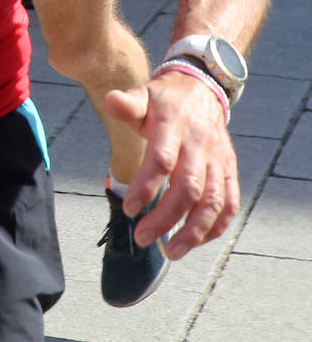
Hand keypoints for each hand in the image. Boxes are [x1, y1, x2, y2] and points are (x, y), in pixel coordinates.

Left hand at [105, 69, 238, 258]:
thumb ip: (127, 103)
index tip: (129, 208)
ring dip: (194, 231)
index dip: (146, 185)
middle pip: (188, 187)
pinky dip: (215, 227)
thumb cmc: (164, 99)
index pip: (162, 159)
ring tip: (170, 253)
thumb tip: (111, 100)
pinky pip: (230, 204)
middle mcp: (200, 144)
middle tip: (142, 237)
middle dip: (166, 217)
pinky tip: (195, 242)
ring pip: (213, 201)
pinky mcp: (229, 170)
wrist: (202, 89)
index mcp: (174, 124)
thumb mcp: (144, 94)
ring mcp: (218, 159)